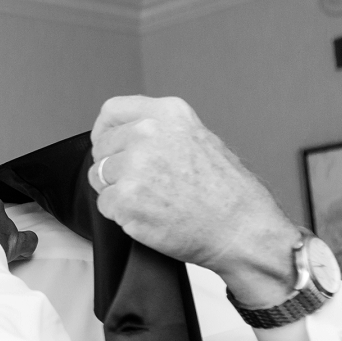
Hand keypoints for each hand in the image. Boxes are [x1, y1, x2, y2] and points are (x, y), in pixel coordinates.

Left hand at [89, 95, 300, 306]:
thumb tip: (127, 137)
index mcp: (168, 113)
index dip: (105, 132)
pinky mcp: (126, 198)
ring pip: (99, 177)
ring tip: (152, 201)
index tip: (107, 144)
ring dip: (117, 191)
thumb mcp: (199, 139)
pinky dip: (120, 215)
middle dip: (113, 167)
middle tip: (142, 185)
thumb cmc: (228, 193)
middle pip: (102, 147)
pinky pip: (104, 205)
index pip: (112, 111)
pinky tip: (150, 216)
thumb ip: (161, 131)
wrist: (242, 229)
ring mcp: (134, 166)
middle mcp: (148, 133)